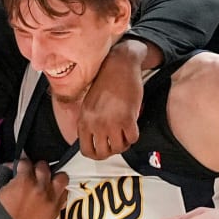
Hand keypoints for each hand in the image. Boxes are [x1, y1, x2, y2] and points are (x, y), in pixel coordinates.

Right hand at [0, 160, 67, 218]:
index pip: (26, 162)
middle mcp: (40, 187)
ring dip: (54, 177)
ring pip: (61, 177)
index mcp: (24, 181)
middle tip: (32, 174)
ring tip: (47, 181)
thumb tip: (12, 164)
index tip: (21, 167)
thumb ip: (5, 173)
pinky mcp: (56, 209)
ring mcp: (51, 198)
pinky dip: (59, 191)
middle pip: (44, 166)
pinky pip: (65, 194)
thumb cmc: (0, 215)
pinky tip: (52, 193)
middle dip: (37, 168)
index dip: (22, 164)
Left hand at [78, 39, 146, 158]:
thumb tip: (95, 141)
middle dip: (113, 150)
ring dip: (125, 142)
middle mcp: (95, 123)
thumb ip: (89, 122)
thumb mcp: (89, 103)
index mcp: (83, 120)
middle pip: (104, 153)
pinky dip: (134, 135)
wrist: (118, 65)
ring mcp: (111, 122)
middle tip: (118, 141)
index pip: (86, 150)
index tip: (104, 148)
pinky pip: (133, 138)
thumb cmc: (105, 82)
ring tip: (126, 131)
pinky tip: (133, 125)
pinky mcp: (127, 118)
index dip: (97, 153)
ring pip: (120, 148)